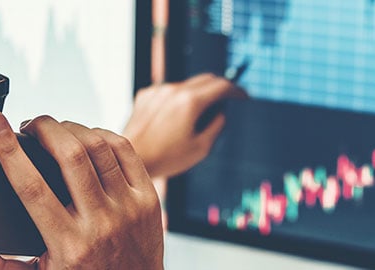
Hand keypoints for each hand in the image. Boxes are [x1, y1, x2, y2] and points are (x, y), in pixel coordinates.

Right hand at [0, 112, 162, 268]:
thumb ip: (1, 265)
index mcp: (67, 243)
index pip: (31, 186)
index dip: (8, 150)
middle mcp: (100, 222)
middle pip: (69, 155)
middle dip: (44, 128)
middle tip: (29, 125)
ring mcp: (128, 207)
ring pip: (98, 147)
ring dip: (72, 128)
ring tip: (55, 131)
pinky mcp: (148, 198)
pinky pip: (125, 152)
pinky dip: (102, 136)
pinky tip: (87, 138)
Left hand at [123, 73, 245, 177]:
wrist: (132, 158)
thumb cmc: (164, 157)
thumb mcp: (201, 148)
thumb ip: (217, 126)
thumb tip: (221, 113)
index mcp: (190, 102)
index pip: (222, 85)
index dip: (236, 90)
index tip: (242, 96)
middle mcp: (174, 90)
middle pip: (206, 79)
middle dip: (220, 88)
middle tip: (226, 102)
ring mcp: (158, 91)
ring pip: (187, 85)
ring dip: (197, 95)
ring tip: (194, 120)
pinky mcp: (146, 94)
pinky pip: (169, 91)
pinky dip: (177, 99)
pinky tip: (173, 119)